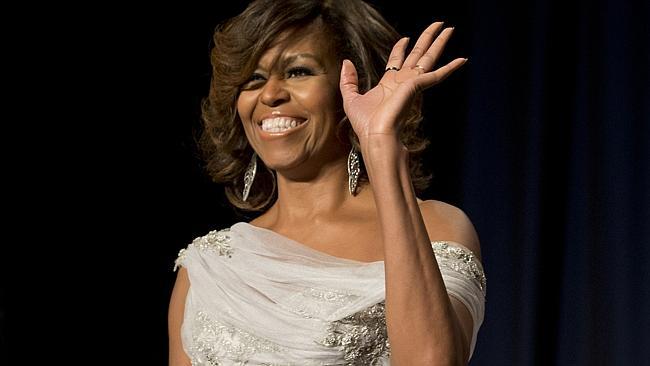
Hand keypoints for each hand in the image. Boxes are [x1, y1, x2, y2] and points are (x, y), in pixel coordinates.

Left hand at [339, 22, 466, 146]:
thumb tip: (346, 62)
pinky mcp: (416, 87)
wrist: (375, 136)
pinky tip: (462, 59)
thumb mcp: (351, 98)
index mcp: (389, 84)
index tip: (405, 38)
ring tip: (450, 28)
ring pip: (429, 58)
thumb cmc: (365, 124)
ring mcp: (412, 84)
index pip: (398, 60)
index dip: (401, 48)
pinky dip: (450, 68)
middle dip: (427, 38)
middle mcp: (403, 82)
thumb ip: (348, 80)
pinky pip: (437, 75)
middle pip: (418, 54)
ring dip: (439, 43)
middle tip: (438, 24)